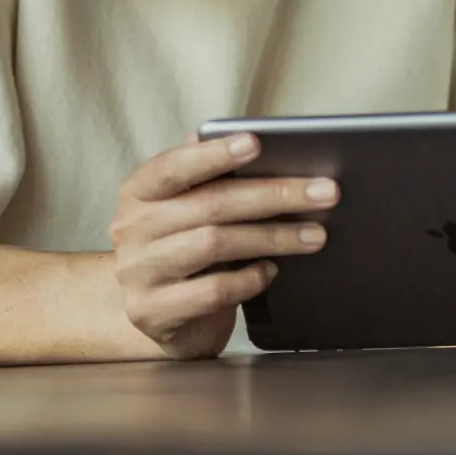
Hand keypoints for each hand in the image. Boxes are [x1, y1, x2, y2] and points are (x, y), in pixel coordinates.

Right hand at [109, 132, 338, 359]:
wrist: (157, 315)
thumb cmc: (183, 244)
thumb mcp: (190, 206)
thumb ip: (211, 175)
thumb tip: (248, 139)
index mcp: (139, 191)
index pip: (174, 166)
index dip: (214, 154)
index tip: (256, 143)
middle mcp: (131, 229)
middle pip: (210, 204)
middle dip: (274, 195)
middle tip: (324, 193)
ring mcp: (138, 273)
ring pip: (215, 244)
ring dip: (273, 237)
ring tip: (314, 234)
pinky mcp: (153, 313)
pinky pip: (213, 291)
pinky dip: (249, 279)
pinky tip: (272, 270)